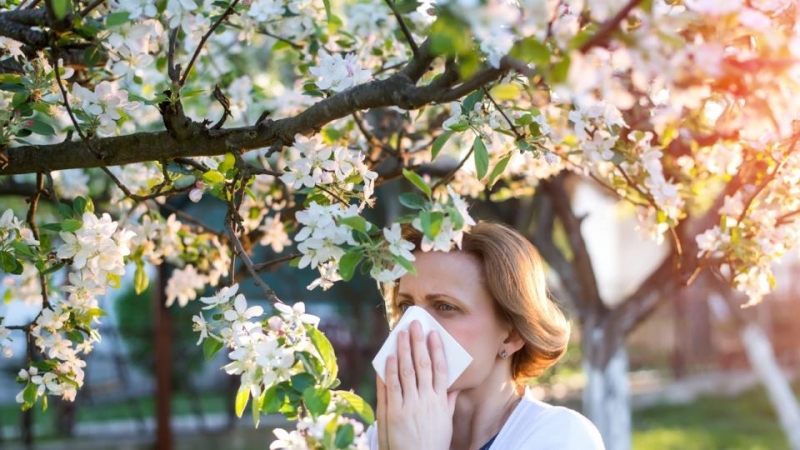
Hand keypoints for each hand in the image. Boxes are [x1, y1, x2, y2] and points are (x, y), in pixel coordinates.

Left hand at [376, 321, 457, 449]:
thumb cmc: (432, 444)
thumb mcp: (445, 424)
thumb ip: (448, 403)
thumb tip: (454, 387)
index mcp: (440, 402)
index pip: (440, 369)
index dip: (436, 349)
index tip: (433, 333)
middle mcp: (426, 401)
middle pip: (422, 365)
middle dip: (418, 343)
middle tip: (414, 325)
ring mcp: (409, 406)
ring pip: (406, 372)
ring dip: (402, 350)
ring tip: (400, 334)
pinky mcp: (393, 413)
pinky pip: (391, 387)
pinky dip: (390, 370)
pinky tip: (388, 357)